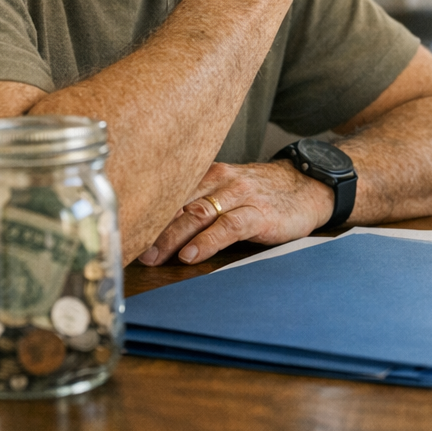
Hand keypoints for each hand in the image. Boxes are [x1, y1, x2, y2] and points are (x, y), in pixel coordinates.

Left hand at [138, 159, 335, 264]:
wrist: (309, 186)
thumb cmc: (263, 193)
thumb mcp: (228, 190)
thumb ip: (198, 202)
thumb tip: (159, 228)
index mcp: (209, 174)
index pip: (170, 190)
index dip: (145, 210)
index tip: (122, 229)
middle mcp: (221, 180)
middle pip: (178, 202)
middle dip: (152, 227)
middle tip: (129, 247)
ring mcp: (241, 195)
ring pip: (199, 213)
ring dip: (172, 236)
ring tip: (154, 256)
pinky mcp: (260, 213)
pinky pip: (229, 226)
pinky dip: (207, 242)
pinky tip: (192, 255)